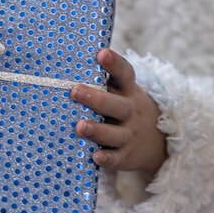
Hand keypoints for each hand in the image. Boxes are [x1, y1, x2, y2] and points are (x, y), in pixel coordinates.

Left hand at [70, 48, 167, 183]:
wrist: (155, 142)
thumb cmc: (121, 109)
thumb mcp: (118, 92)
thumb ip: (97, 81)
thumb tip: (58, 62)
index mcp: (126, 91)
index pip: (124, 74)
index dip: (114, 63)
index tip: (101, 53)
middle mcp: (129, 111)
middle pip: (117, 105)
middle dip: (96, 98)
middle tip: (75, 91)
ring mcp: (129, 134)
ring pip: (116, 133)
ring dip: (98, 130)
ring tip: (80, 126)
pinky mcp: (125, 155)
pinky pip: (117, 158)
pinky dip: (108, 158)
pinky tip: (95, 157)